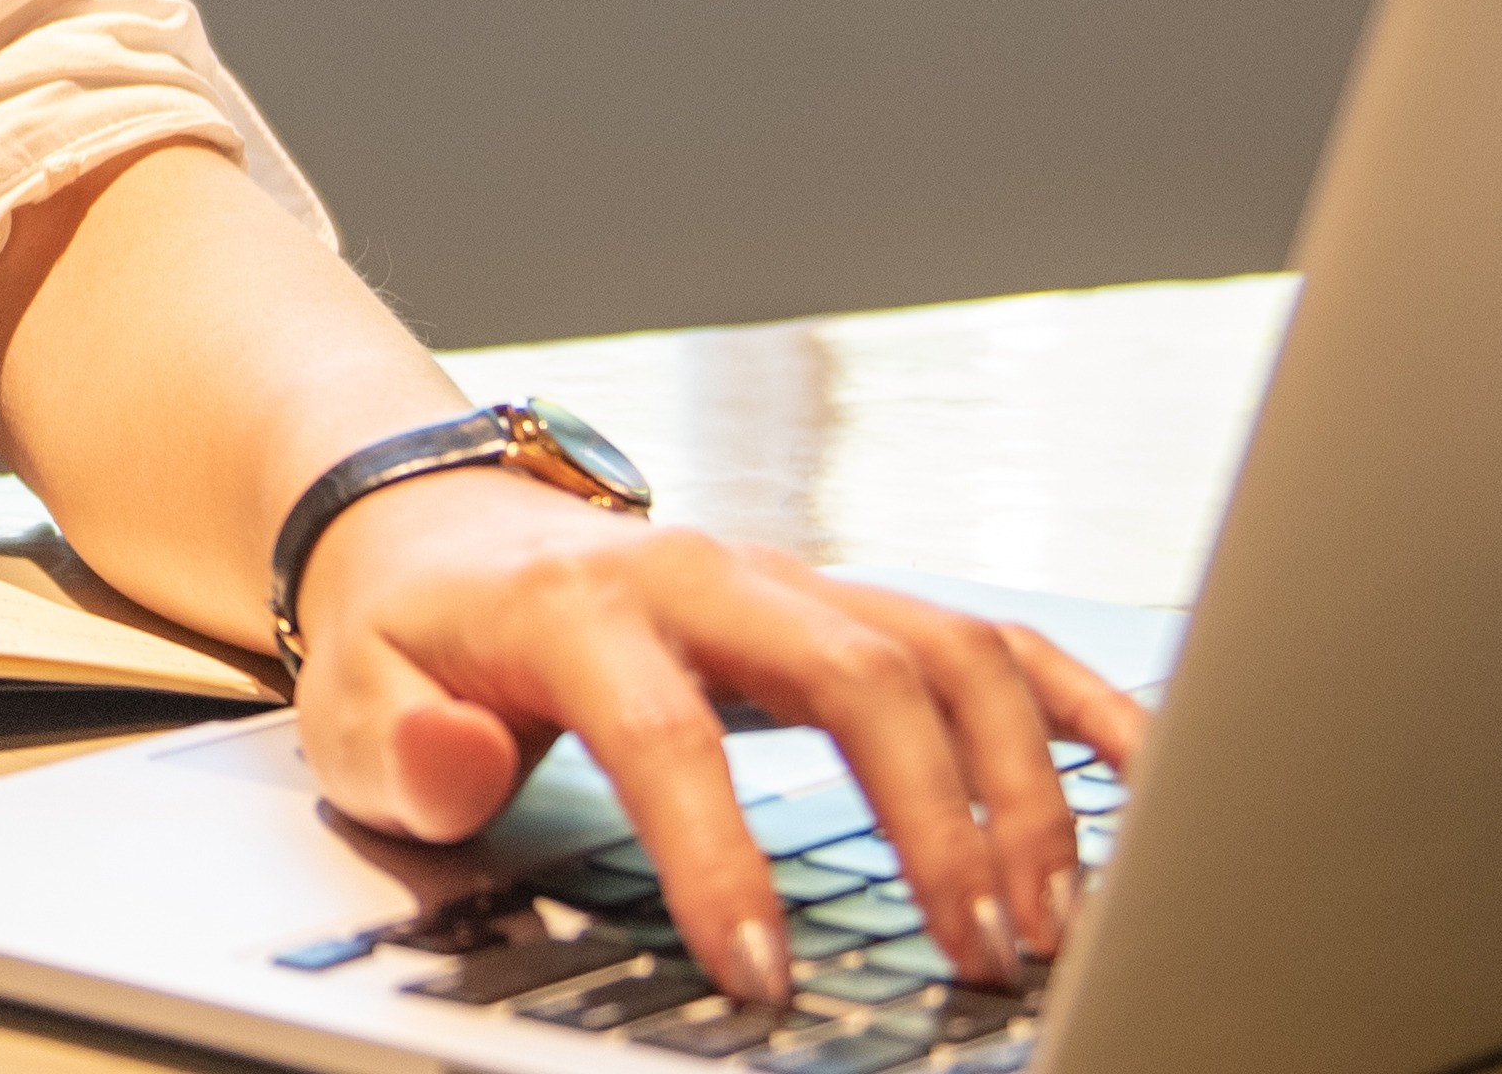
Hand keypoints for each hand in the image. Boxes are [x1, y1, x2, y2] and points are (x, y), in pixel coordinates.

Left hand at [288, 468, 1154, 1014]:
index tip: (761, 975)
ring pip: (949, 652)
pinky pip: (991, 637)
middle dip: (935, 821)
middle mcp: (714, 575)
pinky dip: (1077, 701)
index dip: (720, 858)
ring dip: (1021, 784)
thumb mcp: (356, 701)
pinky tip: (1145, 781)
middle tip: (974, 955)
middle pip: (862, 675)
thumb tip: (464, 758)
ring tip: (1048, 922)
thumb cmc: (413, 637)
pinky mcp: (851, 603)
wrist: (441, 527)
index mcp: (585, 604)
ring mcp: (797, 582)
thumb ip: (406, 748)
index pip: (671, 732)